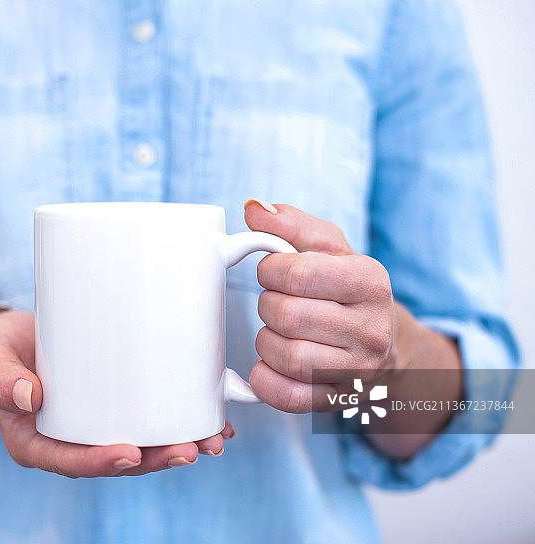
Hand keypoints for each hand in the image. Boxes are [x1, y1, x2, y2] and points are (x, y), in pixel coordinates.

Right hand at [0, 311, 233, 477]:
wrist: (9, 342)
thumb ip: (0, 377)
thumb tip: (28, 397)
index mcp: (37, 443)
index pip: (70, 462)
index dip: (101, 463)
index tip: (132, 453)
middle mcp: (70, 441)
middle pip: (116, 460)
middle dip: (156, 459)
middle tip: (191, 448)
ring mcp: (93, 427)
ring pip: (138, 446)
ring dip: (175, 446)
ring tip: (212, 440)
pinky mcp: (112, 407)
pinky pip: (145, 421)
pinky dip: (177, 421)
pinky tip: (209, 419)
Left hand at [244, 201, 398, 411]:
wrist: (385, 344)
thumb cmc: (348, 290)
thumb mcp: (331, 248)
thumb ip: (291, 225)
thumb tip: (254, 210)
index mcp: (370, 281)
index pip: (299, 274)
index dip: (270, 271)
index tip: (274, 272)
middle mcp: (371, 329)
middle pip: (287, 316)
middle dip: (268, 306)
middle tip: (278, 303)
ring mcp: (357, 370)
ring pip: (285, 356)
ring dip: (266, 341)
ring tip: (279, 332)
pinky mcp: (337, 400)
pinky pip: (286, 396)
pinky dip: (265, 380)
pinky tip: (272, 364)